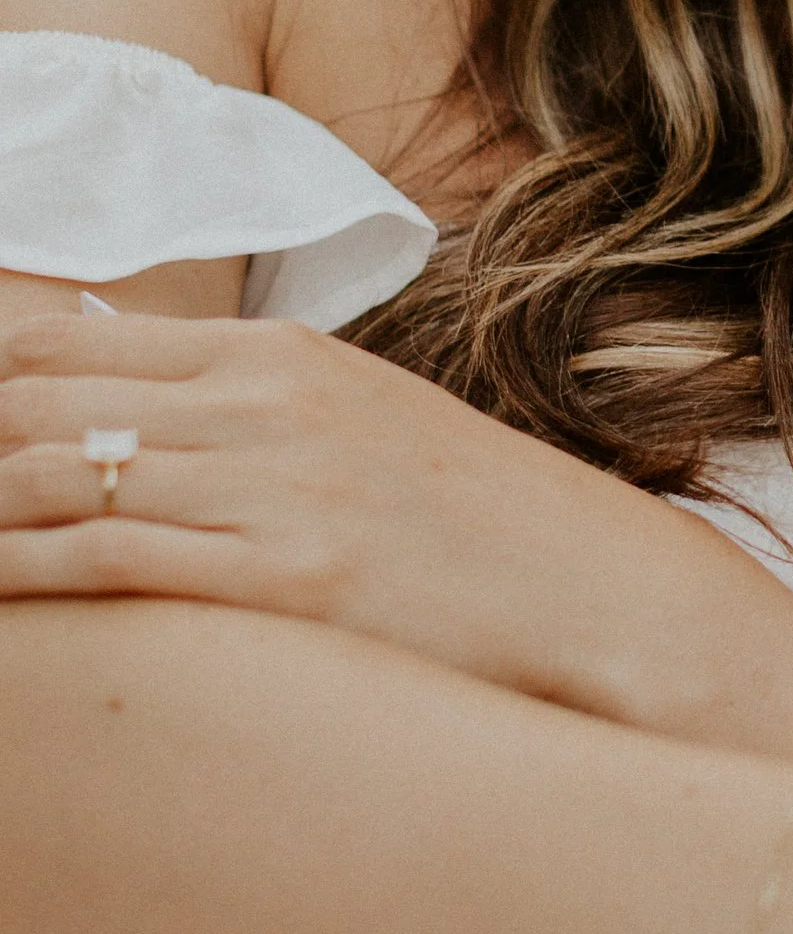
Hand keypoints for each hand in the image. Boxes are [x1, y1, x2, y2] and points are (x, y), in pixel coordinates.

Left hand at [0, 312, 792, 734]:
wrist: (595, 592)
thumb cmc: (471, 524)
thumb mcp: (354, 421)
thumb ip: (234, 397)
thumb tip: (103, 363)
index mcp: (278, 355)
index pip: (63, 341)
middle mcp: (266, 404)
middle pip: (38, 399)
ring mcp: (278, 487)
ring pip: (57, 477)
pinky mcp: (292, 576)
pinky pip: (114, 562)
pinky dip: (23, 576)